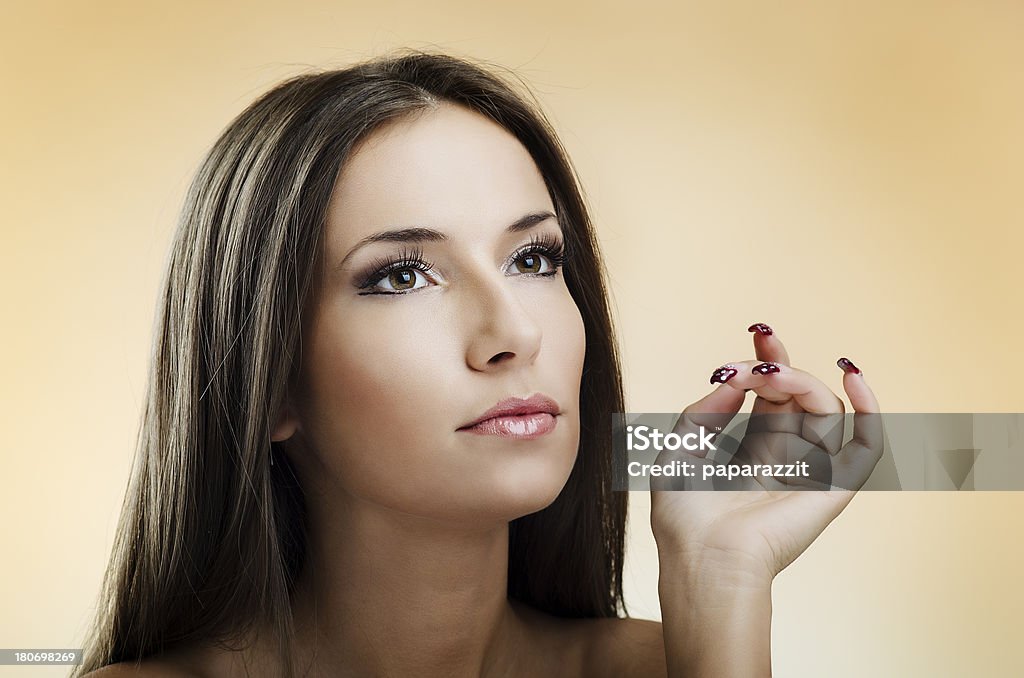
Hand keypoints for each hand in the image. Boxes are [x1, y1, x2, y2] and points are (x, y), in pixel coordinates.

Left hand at [649, 323, 882, 582]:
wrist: (704, 558)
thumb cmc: (684, 516)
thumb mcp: (678, 448)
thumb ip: (703, 409)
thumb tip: (735, 381)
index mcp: (751, 448)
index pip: (772, 394)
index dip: (769, 362)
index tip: (757, 333)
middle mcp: (786, 456)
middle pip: (798, 395)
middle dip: (778, 366)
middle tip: (753, 357)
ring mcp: (812, 469)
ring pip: (825, 408)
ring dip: (800, 380)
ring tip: (767, 377)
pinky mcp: (835, 485)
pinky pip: (867, 443)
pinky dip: (870, 408)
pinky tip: (852, 376)